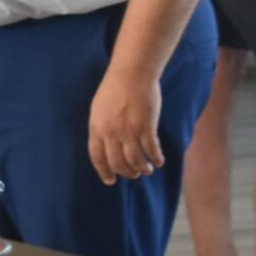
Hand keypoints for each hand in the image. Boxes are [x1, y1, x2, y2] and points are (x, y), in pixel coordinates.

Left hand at [87, 66, 164, 184]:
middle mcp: (111, 132)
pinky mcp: (146, 126)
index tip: (111, 181)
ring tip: (147, 170)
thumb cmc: (114, 89)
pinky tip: (159, 161)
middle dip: (126, 172)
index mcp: (96, 128)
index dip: (104, 171)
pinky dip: (156, 158)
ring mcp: (128, 130)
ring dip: (142, 168)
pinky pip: (152, 149)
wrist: (131, 74)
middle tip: (134, 175)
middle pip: (117, 162)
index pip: (97, 157)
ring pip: (135, 159)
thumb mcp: (99, 109)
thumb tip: (107, 146)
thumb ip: (101, 128)